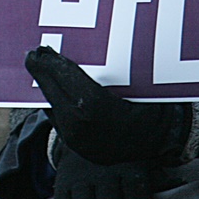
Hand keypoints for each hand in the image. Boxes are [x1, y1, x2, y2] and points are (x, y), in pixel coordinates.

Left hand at [26, 45, 190, 164]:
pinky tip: (53, 91)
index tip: (38, 51)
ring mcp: (80, 143)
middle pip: (53, 95)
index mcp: (96, 108)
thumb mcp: (133, 78)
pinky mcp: (80, 150)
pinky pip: (60, 124)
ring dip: (47, 90)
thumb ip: (103, 67)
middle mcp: (84, 129)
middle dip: (42, 75)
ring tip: (42, 71)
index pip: (65, 80)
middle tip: (33, 57)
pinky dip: (55, 105)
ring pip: (53, 110)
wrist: (165, 140)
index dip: (49, 64)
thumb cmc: (153, 103)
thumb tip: (77, 47)